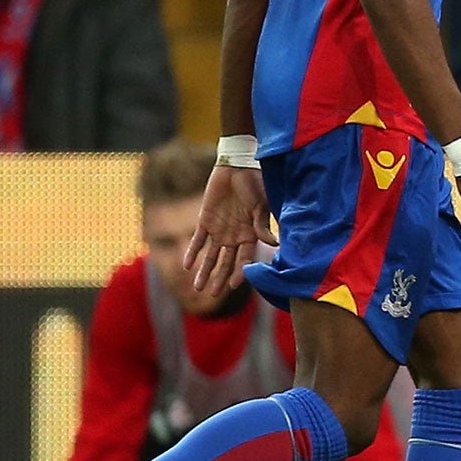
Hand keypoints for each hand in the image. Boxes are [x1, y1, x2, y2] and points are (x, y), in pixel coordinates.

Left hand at [185, 164, 276, 292]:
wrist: (237, 165)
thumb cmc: (255, 184)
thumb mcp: (260, 205)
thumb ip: (262, 225)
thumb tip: (273, 244)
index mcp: (250, 234)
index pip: (245, 259)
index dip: (240, 272)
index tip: (234, 285)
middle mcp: (235, 236)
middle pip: (226, 262)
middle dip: (220, 278)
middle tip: (212, 295)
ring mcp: (219, 229)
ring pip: (211, 256)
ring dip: (205, 271)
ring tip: (197, 287)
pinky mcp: (205, 220)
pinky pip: (197, 240)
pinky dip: (192, 252)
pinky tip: (187, 266)